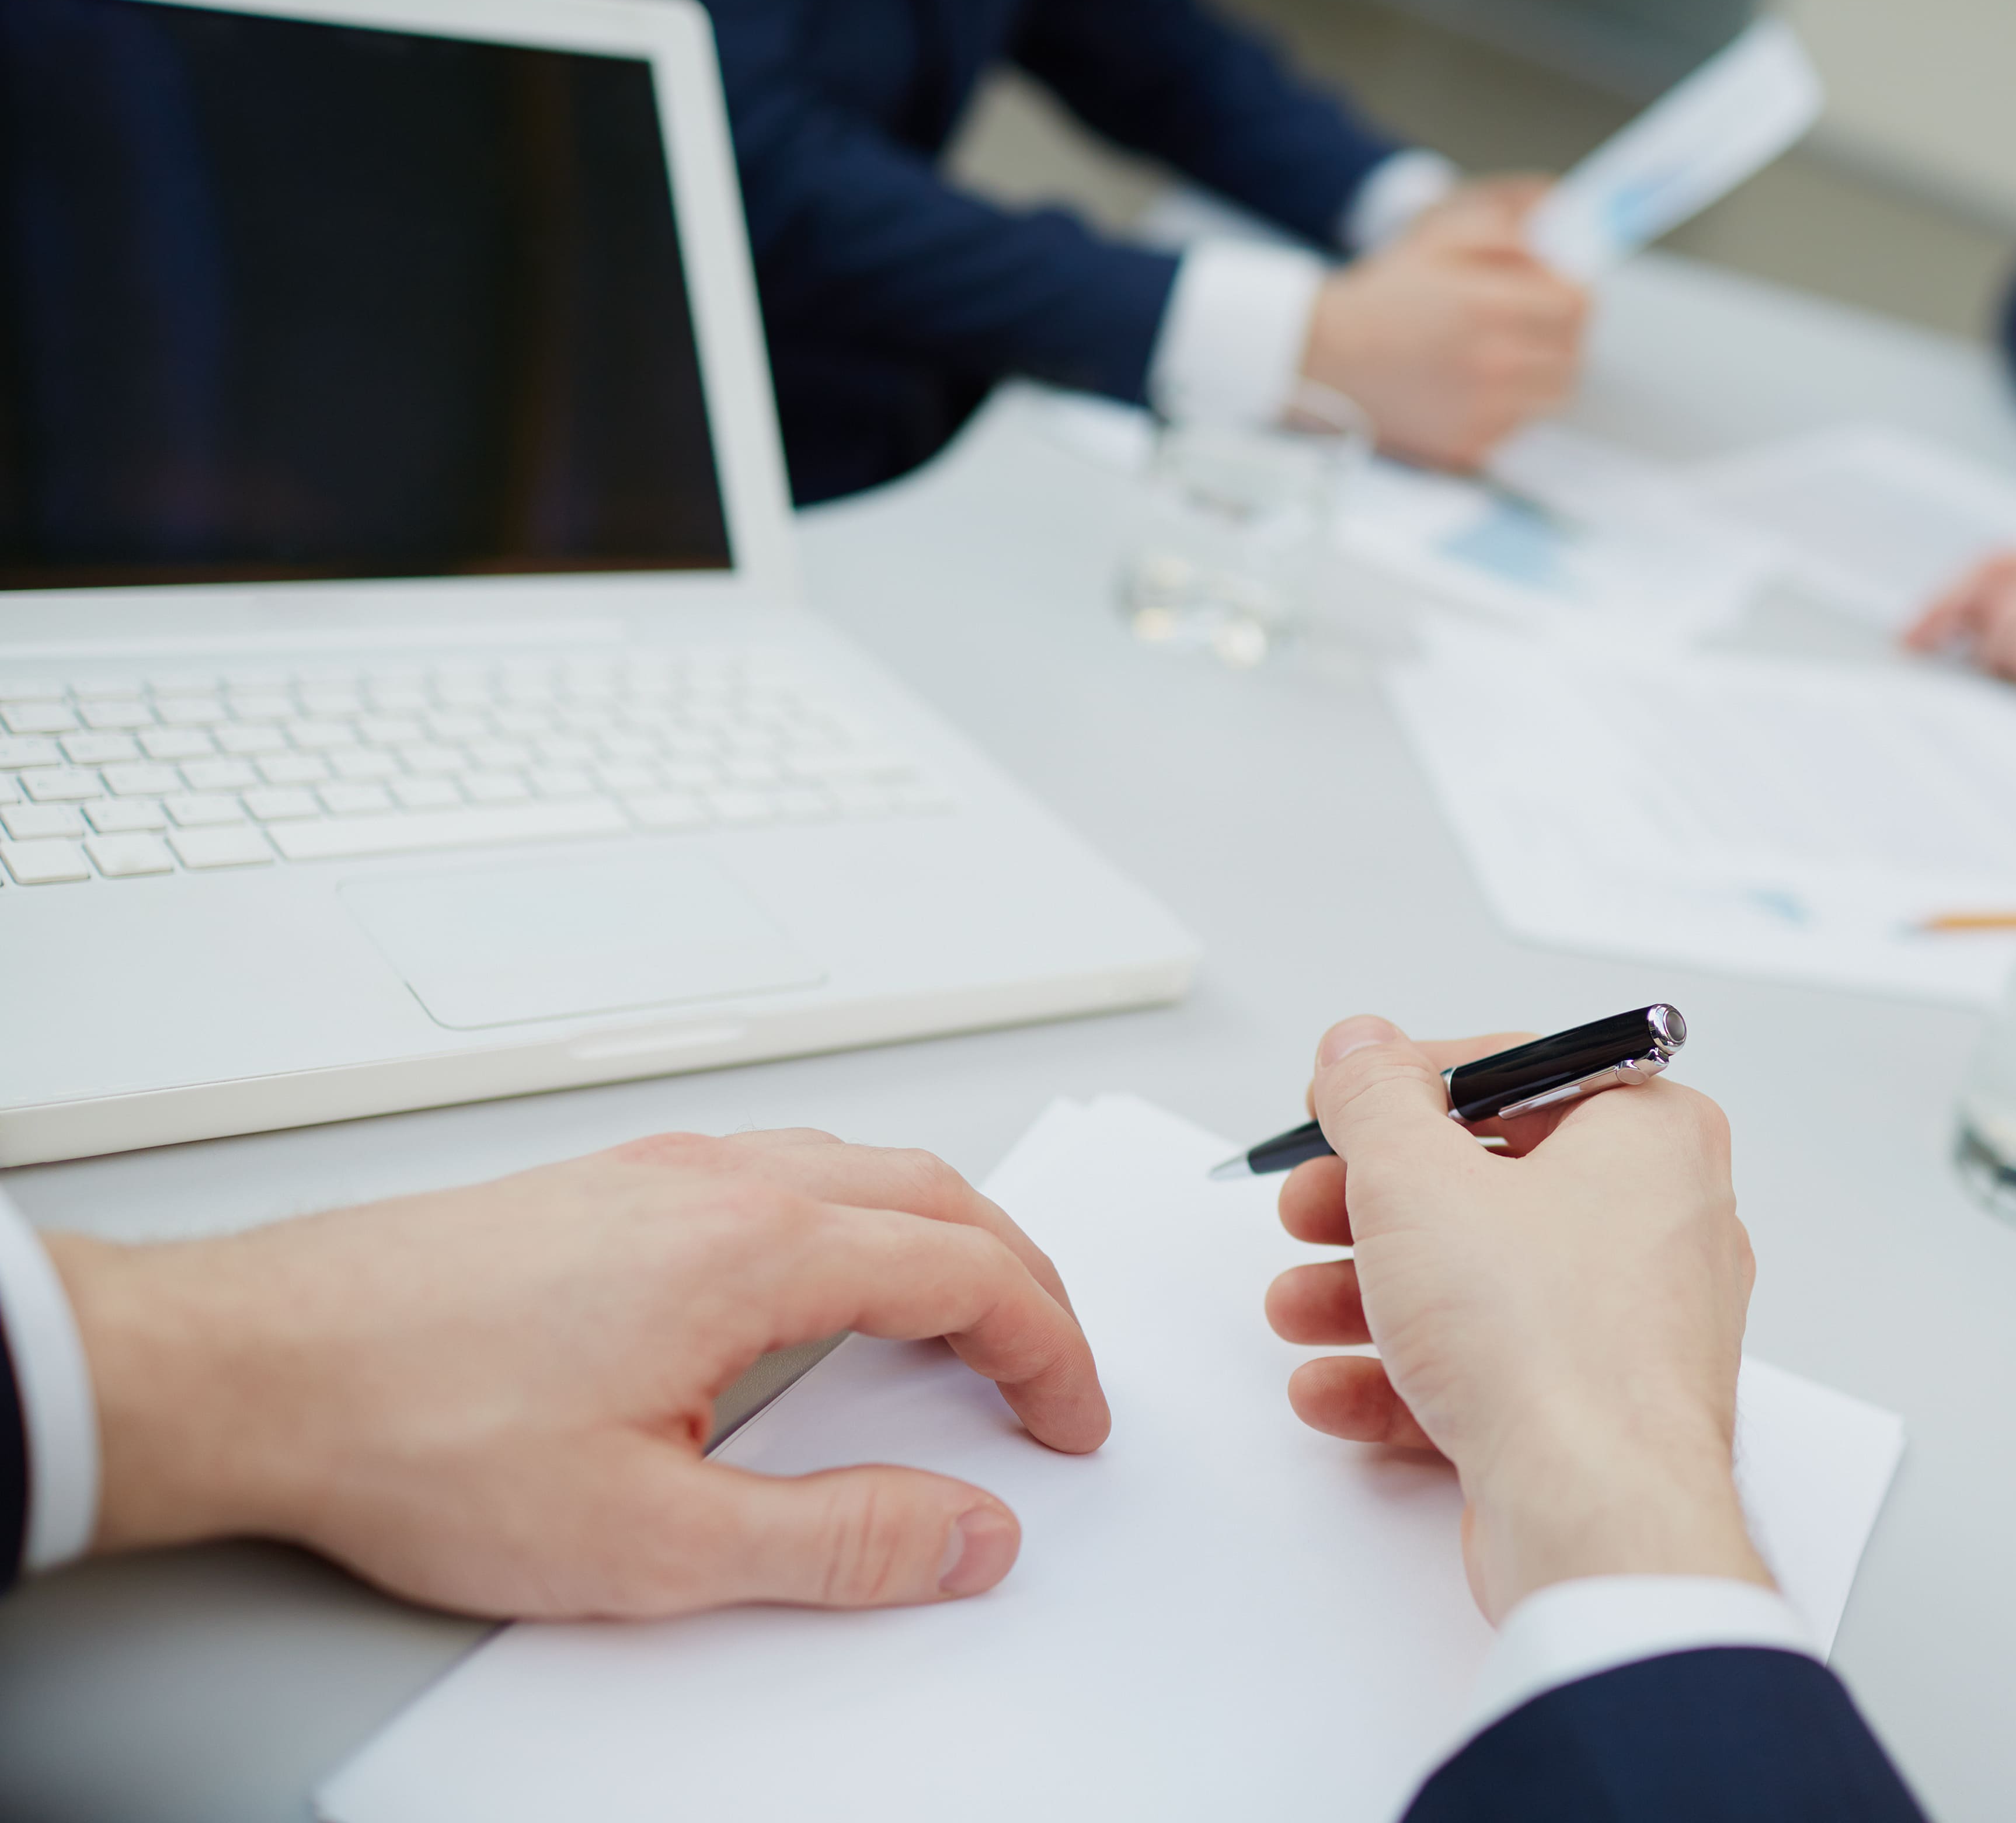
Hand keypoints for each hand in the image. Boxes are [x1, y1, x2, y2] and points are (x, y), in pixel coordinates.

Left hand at [45, 1130, 1108, 1618]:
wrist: (250, 1368)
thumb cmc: (416, 1433)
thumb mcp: (654, 1541)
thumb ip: (836, 1541)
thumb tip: (966, 1536)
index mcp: (757, 1248)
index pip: (970, 1275)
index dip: (1048, 1352)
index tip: (1070, 1419)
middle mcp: (721, 1180)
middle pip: (936, 1198)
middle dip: (1019, 1283)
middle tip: (1048, 1372)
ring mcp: (659, 1169)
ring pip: (860, 1171)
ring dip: (941, 1240)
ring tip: (960, 1324)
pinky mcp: (606, 1184)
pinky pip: (784, 1171)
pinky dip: (857, 1221)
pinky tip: (821, 1282)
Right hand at [1264, 1016, 1767, 1621]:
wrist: (1599, 1518)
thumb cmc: (1548, 1344)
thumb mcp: (1417, 1180)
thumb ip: (1375, 1099)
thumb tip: (1361, 1048)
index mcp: (1650, 1137)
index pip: (1519, 1075)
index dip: (1408, 1087)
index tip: (1339, 1108)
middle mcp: (1661, 1224)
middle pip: (1490, 1184)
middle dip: (1373, 1205)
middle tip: (1308, 1209)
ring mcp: (1632, 1327)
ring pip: (1482, 1286)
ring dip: (1370, 1294)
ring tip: (1295, 1308)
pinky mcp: (1599, 1412)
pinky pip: (1494, 1371)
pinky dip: (1409, 1373)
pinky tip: (1332, 1387)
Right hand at [1304, 177, 1587, 470]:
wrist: (1325, 358)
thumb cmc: (1382, 297)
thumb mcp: (1440, 238)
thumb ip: (1506, 228)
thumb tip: (1557, 235)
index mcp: (1491, 307)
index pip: (1577, 305)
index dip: (1571, 292)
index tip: (1555, 290)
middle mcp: (1495, 365)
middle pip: (1574, 353)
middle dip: (1560, 332)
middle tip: (1532, 322)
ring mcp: (1484, 413)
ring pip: (1555, 394)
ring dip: (1543, 372)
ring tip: (1505, 353)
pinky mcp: (1470, 448)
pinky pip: (1520, 427)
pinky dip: (1512, 407)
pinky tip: (1477, 386)